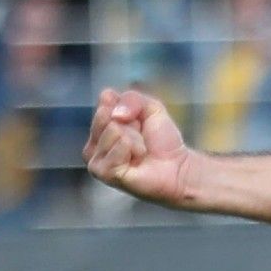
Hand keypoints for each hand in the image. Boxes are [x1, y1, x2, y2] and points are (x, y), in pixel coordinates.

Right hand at [83, 88, 195, 206]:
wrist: (177, 167)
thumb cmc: (162, 140)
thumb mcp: (150, 108)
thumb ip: (131, 99)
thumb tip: (115, 114)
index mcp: (100, 125)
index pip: (106, 99)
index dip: (131, 108)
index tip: (140, 122)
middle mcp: (93, 141)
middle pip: (106, 114)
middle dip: (133, 124)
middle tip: (141, 138)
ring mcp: (95, 158)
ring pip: (113, 130)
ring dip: (135, 139)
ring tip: (140, 151)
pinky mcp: (103, 172)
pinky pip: (120, 145)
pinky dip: (135, 149)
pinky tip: (137, 159)